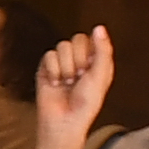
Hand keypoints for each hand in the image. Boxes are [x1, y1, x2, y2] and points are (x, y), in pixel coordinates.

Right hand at [31, 23, 117, 148]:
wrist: (63, 122)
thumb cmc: (85, 104)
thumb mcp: (100, 76)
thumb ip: (102, 50)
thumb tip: (99, 26)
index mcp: (96, 60)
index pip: (92, 38)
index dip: (91, 52)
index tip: (91, 70)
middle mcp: (79, 59)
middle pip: (76, 39)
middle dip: (78, 60)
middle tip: (79, 78)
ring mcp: (62, 63)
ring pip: (62, 46)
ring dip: (65, 68)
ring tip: (67, 84)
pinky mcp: (46, 68)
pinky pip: (48, 55)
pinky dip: (53, 71)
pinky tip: (55, 84)